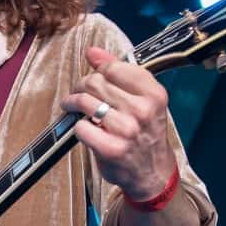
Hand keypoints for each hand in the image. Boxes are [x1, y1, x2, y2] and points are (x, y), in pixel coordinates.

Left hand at [61, 46, 177, 200]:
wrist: (152, 173)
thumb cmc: (145, 133)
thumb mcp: (143, 99)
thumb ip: (120, 72)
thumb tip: (93, 52)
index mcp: (153, 94)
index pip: (113, 68)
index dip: (98, 70)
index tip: (93, 76)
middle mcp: (143, 110)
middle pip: (96, 83)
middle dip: (81, 86)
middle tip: (78, 93)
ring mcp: (127, 130)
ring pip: (85, 102)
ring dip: (73, 103)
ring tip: (71, 106)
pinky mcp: (111, 149)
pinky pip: (81, 127)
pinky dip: (77, 127)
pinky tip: (83, 128)